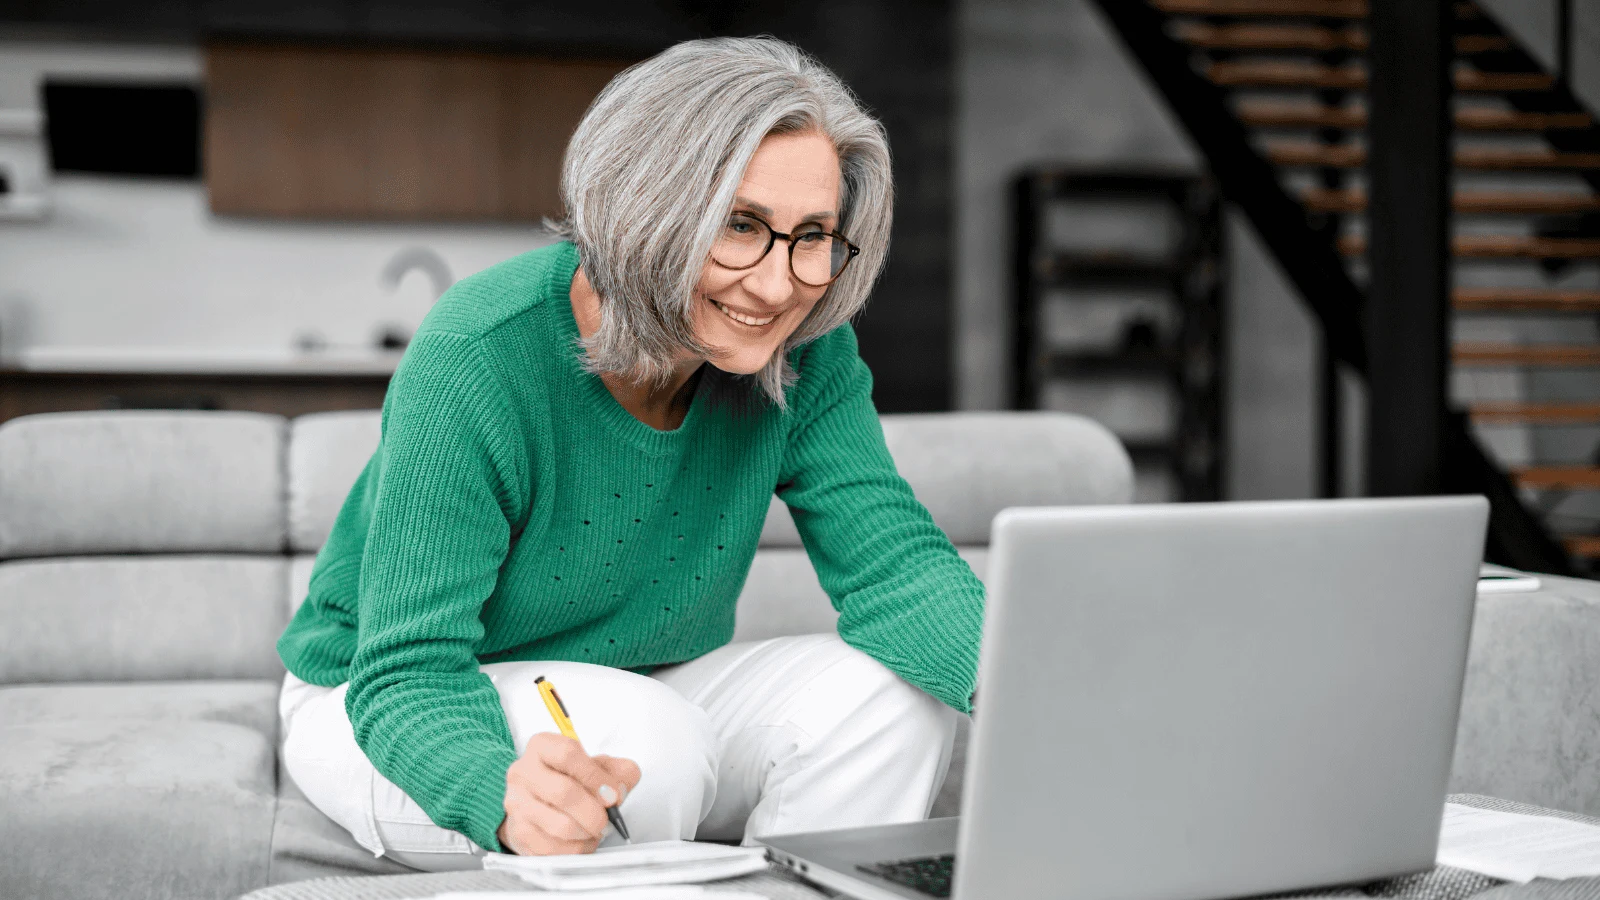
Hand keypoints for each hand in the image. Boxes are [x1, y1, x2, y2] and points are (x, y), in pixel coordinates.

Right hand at [499, 732, 640, 854]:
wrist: (540, 802)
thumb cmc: (573, 780)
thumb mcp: (599, 766)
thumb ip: (618, 772)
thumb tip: (620, 790)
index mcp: (542, 746)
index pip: (567, 754)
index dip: (596, 777)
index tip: (614, 795)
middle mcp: (523, 772)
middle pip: (563, 792)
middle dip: (594, 812)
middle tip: (607, 820)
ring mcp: (517, 803)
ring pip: (559, 825)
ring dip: (587, 833)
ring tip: (596, 830)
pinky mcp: (519, 832)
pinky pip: (553, 849)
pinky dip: (577, 849)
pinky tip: (583, 841)